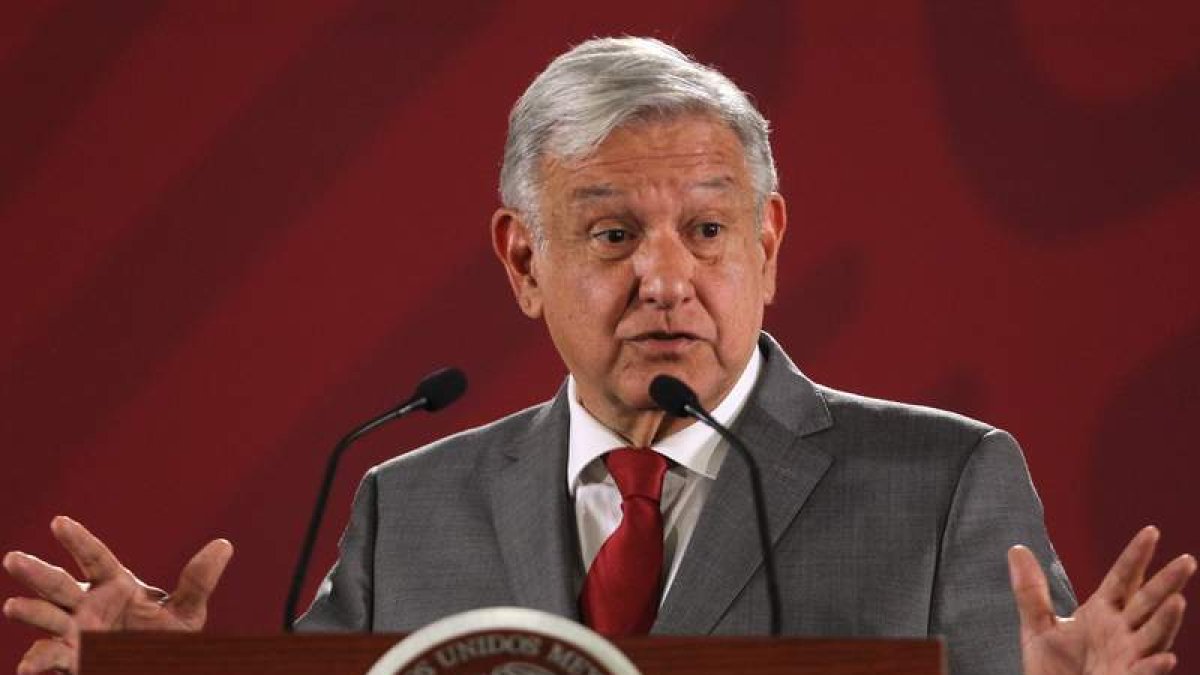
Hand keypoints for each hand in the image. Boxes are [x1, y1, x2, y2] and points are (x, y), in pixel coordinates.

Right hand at [2, 516, 232, 674]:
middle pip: (58, 584)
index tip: (58, 522)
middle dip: (35, 572)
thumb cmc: (166, 639)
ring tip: (13, 606)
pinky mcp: (69, 660)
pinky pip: (46, 658)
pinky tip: (28, 666)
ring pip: (45, 617)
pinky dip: (36, 661)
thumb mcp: (188, 612)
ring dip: (30, 612)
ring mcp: (74, 633)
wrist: (155, 668)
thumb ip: (199, 581)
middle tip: (12, 558)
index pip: (94, 557)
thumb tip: (225, 544)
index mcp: (114, 585)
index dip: (77, 540)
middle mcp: (87, 605)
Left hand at [1009, 526, 1194, 674]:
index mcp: (1103, 613)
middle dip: (1166, 583)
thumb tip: (1016, 549)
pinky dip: (1154, 666)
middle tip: (1186, 560)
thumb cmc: (1052, 669)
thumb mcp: (1038, 626)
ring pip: (1154, 636)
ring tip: (1178, 601)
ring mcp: (1127, 657)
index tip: (1151, 531)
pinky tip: (1166, 657)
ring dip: (1167, 620)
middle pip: (1147, 602)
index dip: (1136, 556)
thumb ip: (1030, 591)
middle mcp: (1121, 632)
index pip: (1123, 579)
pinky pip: (1143, 674)